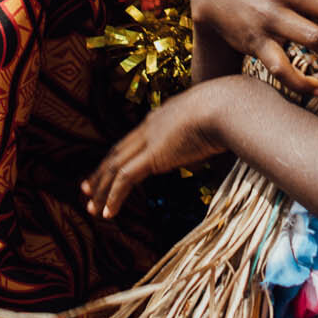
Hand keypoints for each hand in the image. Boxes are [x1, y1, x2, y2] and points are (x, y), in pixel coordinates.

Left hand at [83, 89, 227, 219]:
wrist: (227, 103)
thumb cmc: (230, 110)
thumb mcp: (216, 120)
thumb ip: (211, 132)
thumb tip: (223, 141)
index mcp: (163, 116)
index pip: (133, 140)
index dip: (119, 156)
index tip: (109, 170)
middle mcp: (150, 126)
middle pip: (117, 152)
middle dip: (101, 173)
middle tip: (87, 190)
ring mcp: (149, 139)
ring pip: (114, 167)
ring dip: (102, 190)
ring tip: (93, 209)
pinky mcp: (153, 155)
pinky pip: (125, 179)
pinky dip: (114, 196)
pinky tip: (108, 213)